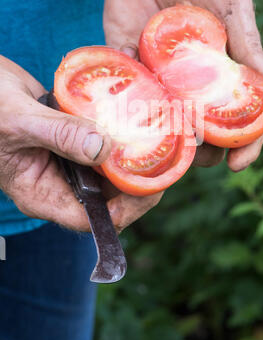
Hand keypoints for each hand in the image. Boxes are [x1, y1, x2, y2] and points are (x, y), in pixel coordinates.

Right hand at [0, 56, 162, 231]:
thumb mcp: (18, 120)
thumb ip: (59, 134)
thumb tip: (102, 148)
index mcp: (42, 194)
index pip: (91, 218)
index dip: (126, 209)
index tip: (152, 186)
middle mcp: (59, 184)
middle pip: (109, 198)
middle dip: (139, 183)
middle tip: (167, 158)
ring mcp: (68, 163)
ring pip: (109, 172)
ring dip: (134, 159)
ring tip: (161, 140)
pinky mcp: (74, 142)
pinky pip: (104, 147)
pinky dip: (121, 138)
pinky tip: (138, 122)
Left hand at [104, 0, 262, 171]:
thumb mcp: (230, 3)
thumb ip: (247, 41)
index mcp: (222, 75)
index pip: (240, 118)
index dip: (245, 144)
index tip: (238, 165)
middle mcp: (190, 85)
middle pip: (202, 131)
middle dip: (202, 152)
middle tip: (194, 156)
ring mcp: (159, 81)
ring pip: (164, 125)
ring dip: (166, 143)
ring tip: (163, 149)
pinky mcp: (127, 71)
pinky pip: (126, 100)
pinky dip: (126, 116)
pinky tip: (126, 128)